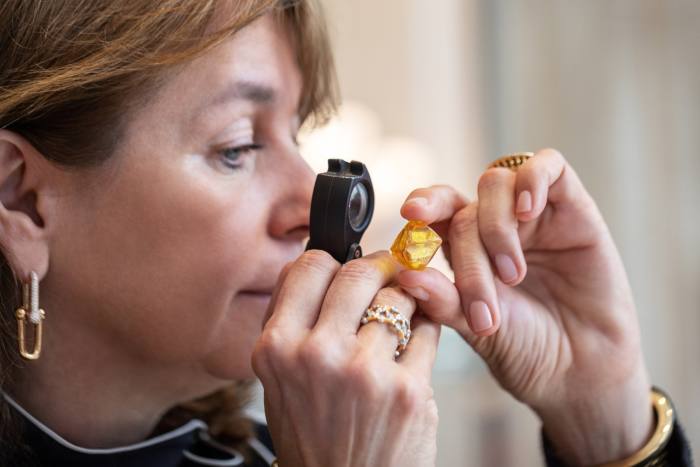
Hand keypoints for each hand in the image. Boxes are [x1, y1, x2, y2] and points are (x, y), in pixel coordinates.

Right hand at [252, 250, 439, 466]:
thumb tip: (315, 265)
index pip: (308, 266)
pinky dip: (427, 330)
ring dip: (407, 299)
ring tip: (404, 315)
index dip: (334, 260)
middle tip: (389, 274)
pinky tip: (416, 344)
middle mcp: (316, 356)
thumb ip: (290, 322)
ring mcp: (364, 372)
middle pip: (358, 271)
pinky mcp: (407, 391)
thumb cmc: (313, 435)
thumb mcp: (279, 381)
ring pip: (400, 297)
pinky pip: (428, 331)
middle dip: (380, 267)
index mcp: (277, 347)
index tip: (349, 267)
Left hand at [397, 149, 652, 465]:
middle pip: (465, 211)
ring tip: (513, 276)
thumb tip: (405, 274)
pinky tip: (528, 210)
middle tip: (484, 311)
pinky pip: (550, 166)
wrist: (583, 371)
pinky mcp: (574, 207)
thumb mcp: (476, 329)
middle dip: (470, 259)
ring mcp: (534, 215)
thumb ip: (443, 300)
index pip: (437, 211)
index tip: (411, 214)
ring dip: (496, 228)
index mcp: (465, 249)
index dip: (423, 204)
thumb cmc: (528, 349)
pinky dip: (533, 179)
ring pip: (497, 183)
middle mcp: (495, 226)